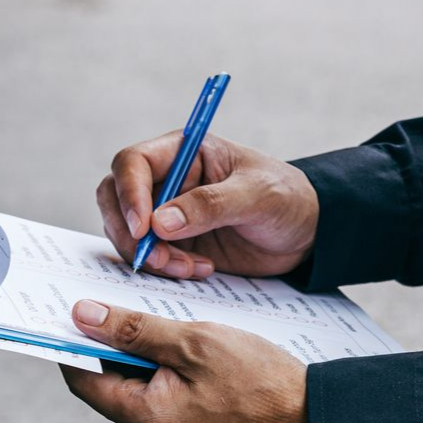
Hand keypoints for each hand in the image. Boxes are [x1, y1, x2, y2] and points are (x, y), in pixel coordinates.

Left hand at [59, 300, 314, 422]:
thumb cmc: (265, 386)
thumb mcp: (196, 343)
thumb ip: (135, 330)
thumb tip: (84, 317)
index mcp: (143, 420)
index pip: (83, 378)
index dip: (75, 342)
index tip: (75, 313)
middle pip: (113, 384)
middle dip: (120, 345)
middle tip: (134, 307)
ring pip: (144, 391)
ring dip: (152, 358)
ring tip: (177, 328)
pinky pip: (170, 403)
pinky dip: (174, 376)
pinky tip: (197, 354)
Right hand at [96, 133, 319, 278]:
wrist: (307, 234)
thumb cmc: (289, 199)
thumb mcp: (258, 195)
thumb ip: (210, 204)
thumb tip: (159, 222)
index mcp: (183, 152)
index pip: (133, 163)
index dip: (129, 193)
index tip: (143, 227)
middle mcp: (165, 180)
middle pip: (115, 199)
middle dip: (129, 232)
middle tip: (156, 257)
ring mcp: (164, 214)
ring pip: (125, 233)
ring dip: (149, 256)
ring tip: (189, 267)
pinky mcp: (170, 244)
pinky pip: (145, 257)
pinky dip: (162, 269)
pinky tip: (198, 270)